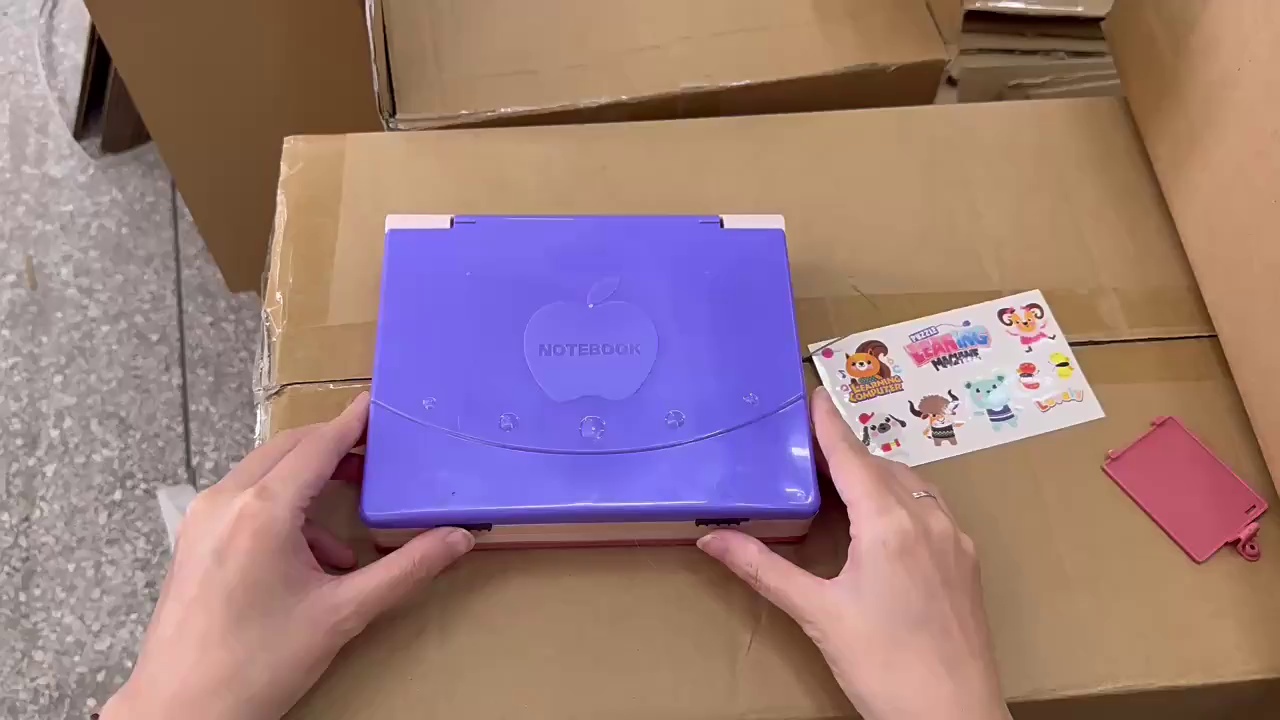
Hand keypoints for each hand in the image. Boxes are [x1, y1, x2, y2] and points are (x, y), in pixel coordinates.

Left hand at [101, 394, 474, 719]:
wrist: (182, 712)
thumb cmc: (259, 664)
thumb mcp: (342, 613)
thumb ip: (406, 569)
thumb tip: (458, 538)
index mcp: (264, 510)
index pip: (319, 444)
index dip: (354, 422)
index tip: (381, 404)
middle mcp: (226, 500)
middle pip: (290, 448)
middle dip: (335, 448)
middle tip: (378, 457)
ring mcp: (203, 518)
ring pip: (265, 472)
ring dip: (310, 481)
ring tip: (350, 522)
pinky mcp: (194, 538)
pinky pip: (245, 499)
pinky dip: (283, 508)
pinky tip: (312, 556)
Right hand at [698, 389, 1009, 719]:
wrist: (954, 718)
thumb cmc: (884, 666)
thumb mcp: (817, 614)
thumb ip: (764, 570)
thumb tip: (713, 540)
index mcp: (888, 523)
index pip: (851, 455)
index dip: (827, 423)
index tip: (810, 394)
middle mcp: (927, 518)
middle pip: (880, 466)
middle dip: (845, 452)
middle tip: (807, 449)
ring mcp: (955, 539)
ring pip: (911, 485)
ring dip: (876, 475)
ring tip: (840, 483)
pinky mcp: (968, 562)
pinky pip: (932, 509)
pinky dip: (902, 499)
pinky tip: (883, 523)